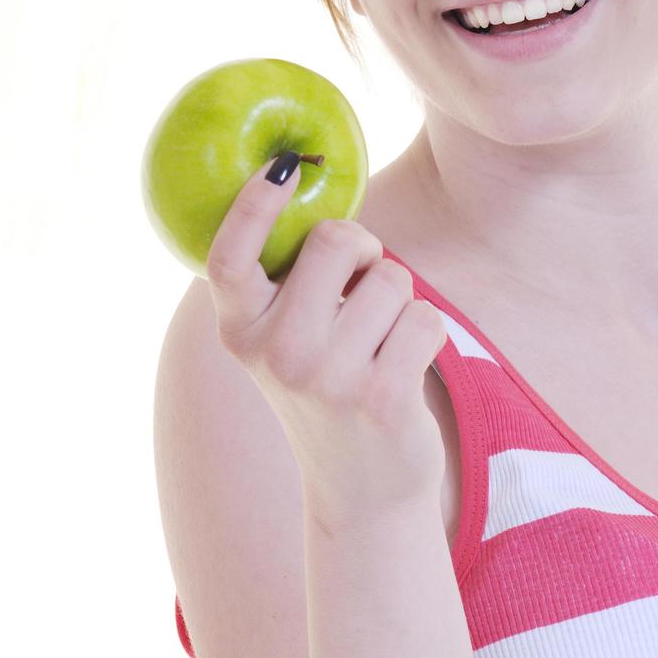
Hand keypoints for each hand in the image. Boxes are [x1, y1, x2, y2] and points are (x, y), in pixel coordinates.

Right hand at [206, 155, 448, 518]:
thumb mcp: (285, 344)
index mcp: (241, 334)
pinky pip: (425, 317)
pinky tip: (405, 369)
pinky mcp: (381, 397)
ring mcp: (327, 377)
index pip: (230, 257)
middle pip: (334, 241)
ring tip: (381, 345)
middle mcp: (276, 354)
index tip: (283, 165)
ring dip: (400, 300)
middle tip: (362, 287)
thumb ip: (288, 285)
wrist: (359, 492)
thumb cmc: (328, 393)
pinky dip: (427, 333)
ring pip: (391, 278)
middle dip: (364, 250)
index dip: (253, 205)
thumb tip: (313, 194)